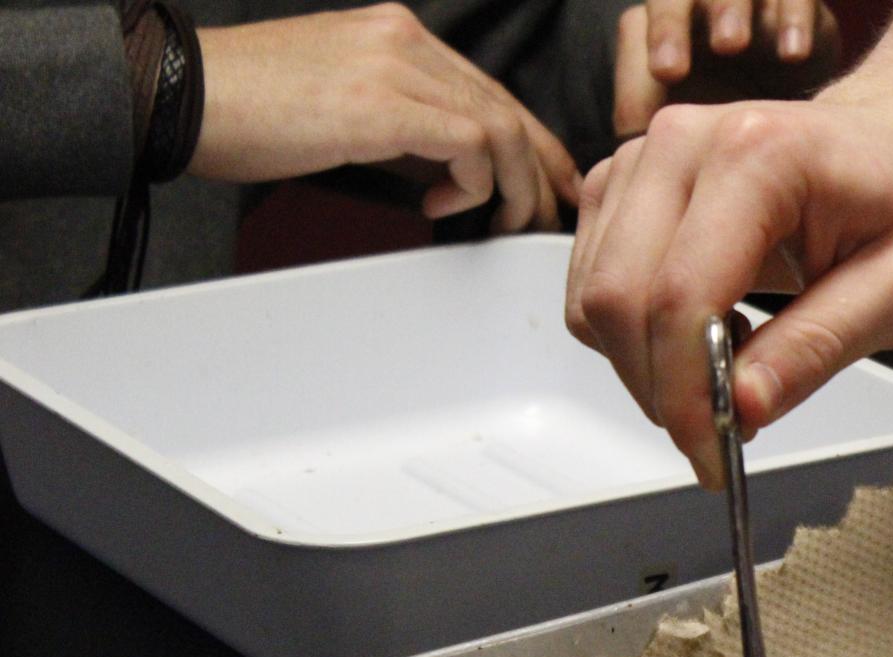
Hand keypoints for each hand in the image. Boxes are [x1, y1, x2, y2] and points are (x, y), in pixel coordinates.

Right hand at [190, 4, 581, 230]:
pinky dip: (476, 184)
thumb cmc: (248, 110)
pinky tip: (446, 206)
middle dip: (540, 169)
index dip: (531, 143)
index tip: (547, 186)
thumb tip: (452, 173)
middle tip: (547, 218)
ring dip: (514, 186)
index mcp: (396, 34)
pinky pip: (470, 144)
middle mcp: (403, 39)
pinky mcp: (382, 104)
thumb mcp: (343, 110)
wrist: (182, 97)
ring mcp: (394, 66)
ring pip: (499, 127)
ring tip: (501, 223)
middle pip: (505, 107)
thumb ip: (403, 127)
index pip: (488, 89)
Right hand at [566, 95, 892, 486]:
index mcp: (759, 156)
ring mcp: (642, 158)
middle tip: (724, 430)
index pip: (681, 295)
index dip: (685, 393)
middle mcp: (683, 142)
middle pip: (618, 300)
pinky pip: (594, 286)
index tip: (714, 457)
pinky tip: (710, 325)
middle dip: (661, 390)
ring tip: (737, 357)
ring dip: (649, 364)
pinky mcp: (623, 184)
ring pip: (595, 300)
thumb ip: (819, 348)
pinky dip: (638, 334)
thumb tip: (741, 407)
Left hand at [612, 0, 841, 136]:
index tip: (663, 77)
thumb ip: (655, 151)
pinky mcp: (797, 3)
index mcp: (666, 41)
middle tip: (672, 67)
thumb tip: (616, 175)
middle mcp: (702, 13)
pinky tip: (794, 55)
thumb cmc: (737, 134)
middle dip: (670, 27)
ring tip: (731, 45)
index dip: (645, 50)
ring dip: (728, 9)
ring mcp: (750, 2)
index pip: (640, 27)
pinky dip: (793, 18)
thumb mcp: (695, 146)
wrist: (811, 129)